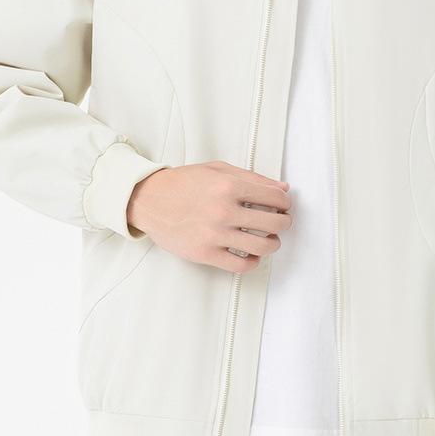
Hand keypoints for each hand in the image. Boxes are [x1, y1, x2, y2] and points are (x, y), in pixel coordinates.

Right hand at [126, 160, 292, 271]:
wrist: (149, 200)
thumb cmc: (183, 183)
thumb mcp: (217, 170)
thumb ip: (251, 177)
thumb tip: (282, 189)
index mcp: (229, 186)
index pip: (274, 197)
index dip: (285, 202)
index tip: (284, 205)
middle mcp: (224, 210)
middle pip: (274, 223)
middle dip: (284, 222)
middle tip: (282, 222)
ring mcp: (215, 234)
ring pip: (262, 246)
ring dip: (274, 243)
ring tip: (270, 240)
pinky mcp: (205, 254)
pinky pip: (241, 265)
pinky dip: (253, 262)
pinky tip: (252, 255)